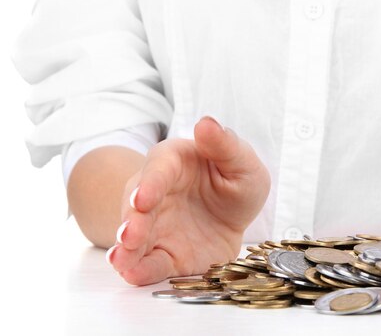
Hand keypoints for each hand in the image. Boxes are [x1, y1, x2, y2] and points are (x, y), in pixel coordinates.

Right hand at [106, 117, 270, 284]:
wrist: (232, 214)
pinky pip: (147, 263)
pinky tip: (132, 274)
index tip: (143, 199)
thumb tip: (207, 123)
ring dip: (126, 249)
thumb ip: (225, 145)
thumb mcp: (241, 162)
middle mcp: (155, 193)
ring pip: (134, 237)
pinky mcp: (163, 253)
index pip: (157, 170)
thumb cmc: (234, 180)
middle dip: (132, 221)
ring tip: (121, 259)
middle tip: (130, 235)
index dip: (150, 184)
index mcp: (173, 162)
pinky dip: (139, 270)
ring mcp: (155, 226)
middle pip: (137, 206)